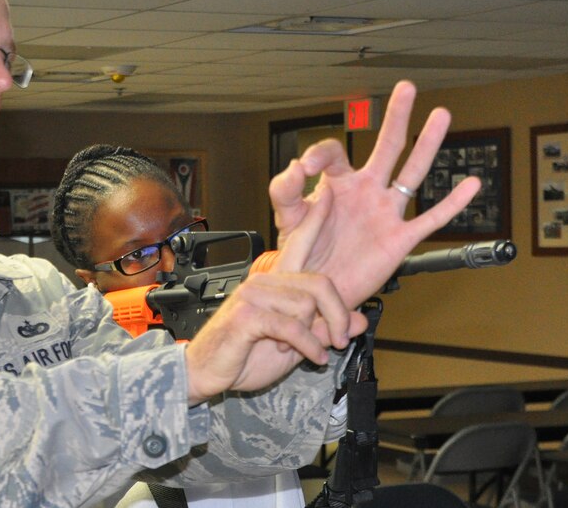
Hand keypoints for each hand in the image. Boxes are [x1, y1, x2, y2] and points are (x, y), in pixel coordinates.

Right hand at [184, 195, 365, 403]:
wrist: (208, 373)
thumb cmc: (245, 355)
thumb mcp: (298, 344)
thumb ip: (326, 329)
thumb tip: (360, 319)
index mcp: (275, 282)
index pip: (299, 242)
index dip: (315, 218)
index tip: (327, 193)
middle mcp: (264, 281)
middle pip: (319, 283)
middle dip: (337, 315)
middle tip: (339, 338)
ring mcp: (254, 295)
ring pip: (307, 305)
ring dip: (316, 336)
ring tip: (309, 351)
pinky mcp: (248, 314)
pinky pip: (292, 326)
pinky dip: (307, 346)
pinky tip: (310, 357)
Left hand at [269, 80, 480, 309]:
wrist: (315, 290)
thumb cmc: (301, 254)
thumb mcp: (286, 218)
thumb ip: (285, 190)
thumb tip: (296, 166)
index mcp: (336, 184)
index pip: (333, 153)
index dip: (321, 154)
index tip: (308, 166)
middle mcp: (365, 191)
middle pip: (386, 147)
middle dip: (396, 117)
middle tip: (406, 88)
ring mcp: (384, 213)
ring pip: (411, 173)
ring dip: (427, 144)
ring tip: (441, 116)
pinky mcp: (399, 239)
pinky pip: (430, 218)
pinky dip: (451, 203)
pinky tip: (471, 183)